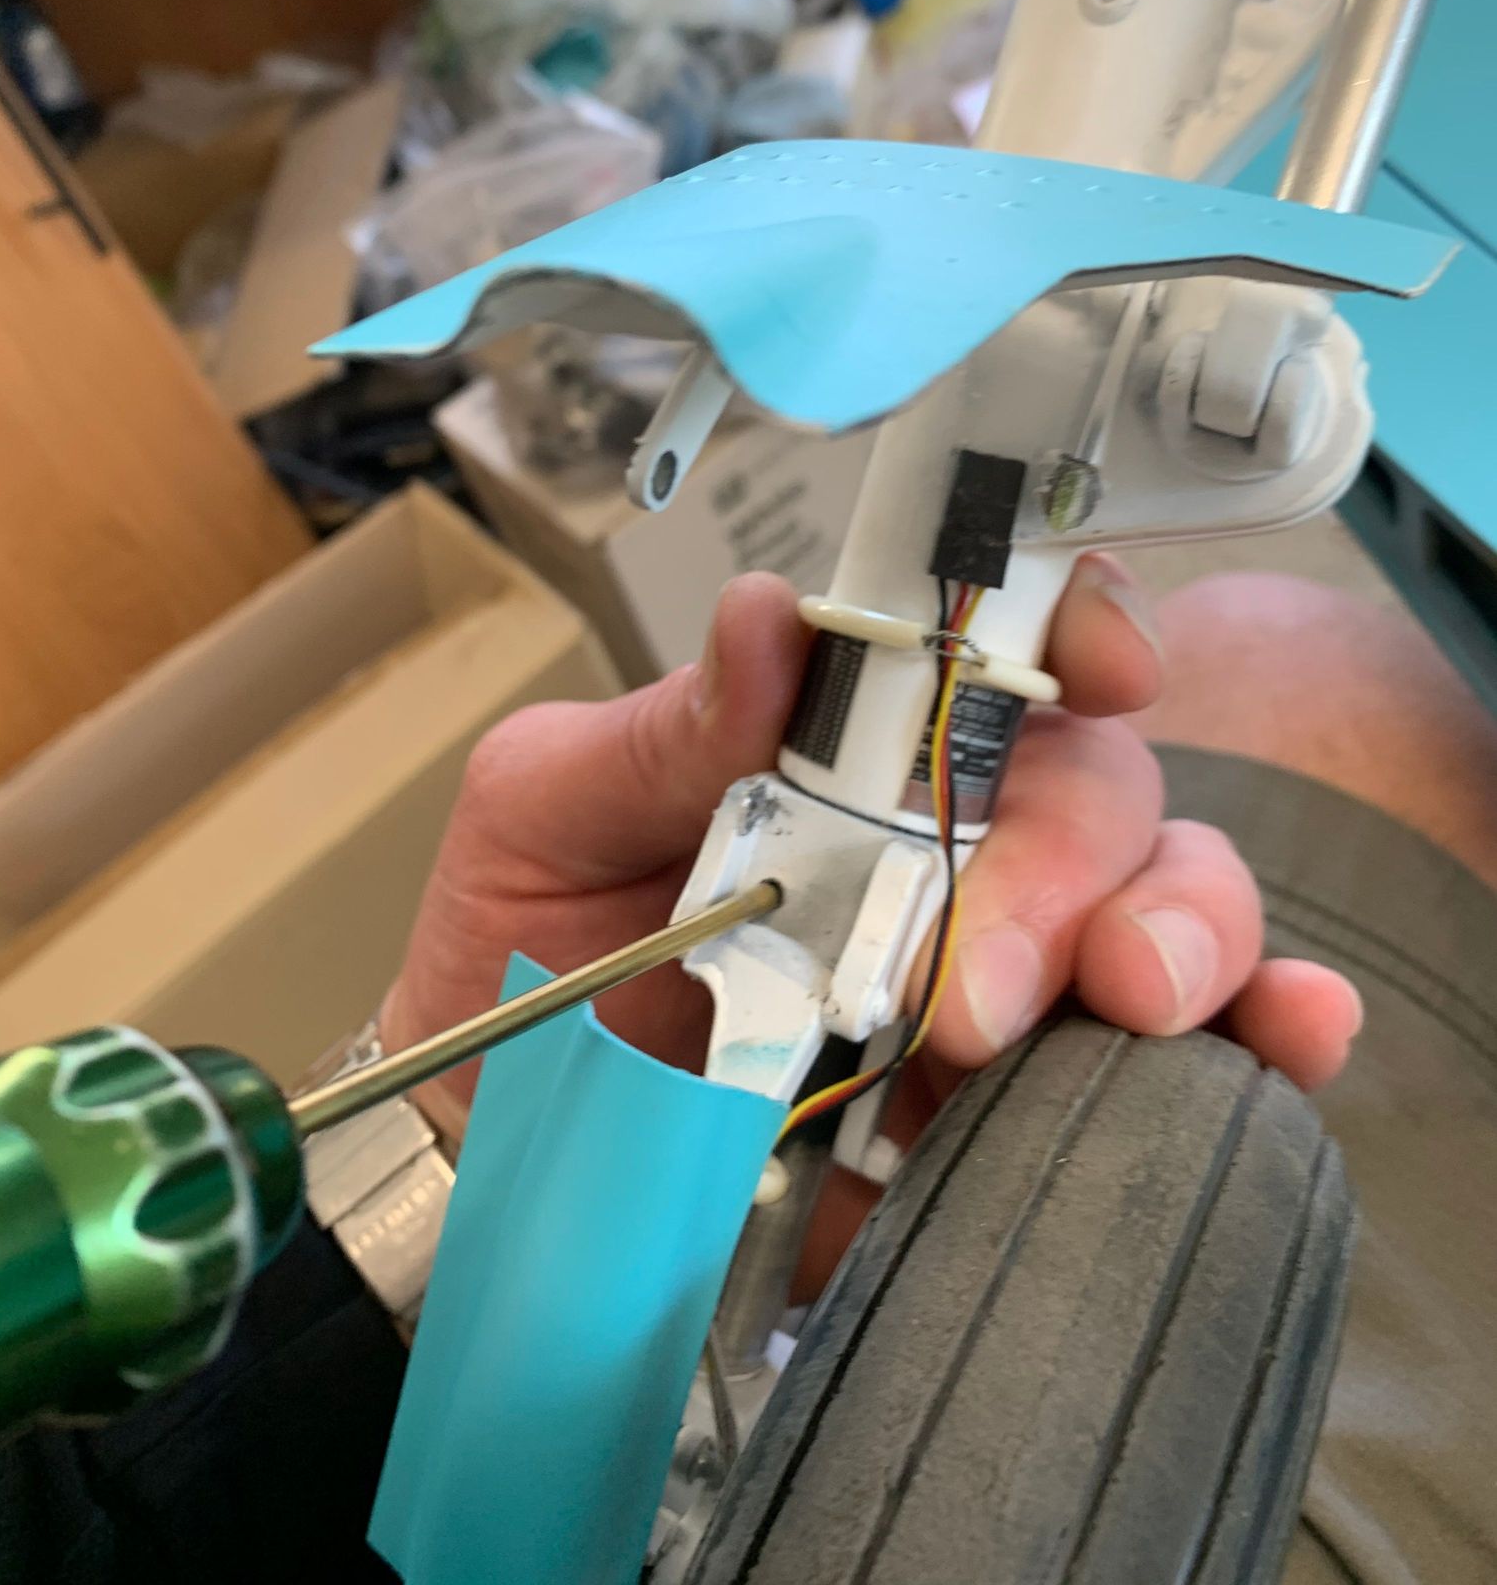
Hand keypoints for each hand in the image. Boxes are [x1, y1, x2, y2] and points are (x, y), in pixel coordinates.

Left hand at [382, 563, 1361, 1162]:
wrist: (492, 1153)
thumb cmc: (518, 954)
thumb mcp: (546, 811)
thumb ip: (663, 726)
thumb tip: (769, 619)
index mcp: (845, 744)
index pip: (998, 649)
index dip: (1072, 628)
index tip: (1094, 666)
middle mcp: (947, 837)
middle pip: (1096, 786)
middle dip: (1071, 856)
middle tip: (973, 976)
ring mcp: (997, 968)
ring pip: (1167, 901)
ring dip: (1178, 933)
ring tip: (1118, 1004)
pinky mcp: (1013, 1107)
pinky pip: (1176, 1060)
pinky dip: (1259, 1036)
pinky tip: (1280, 1037)